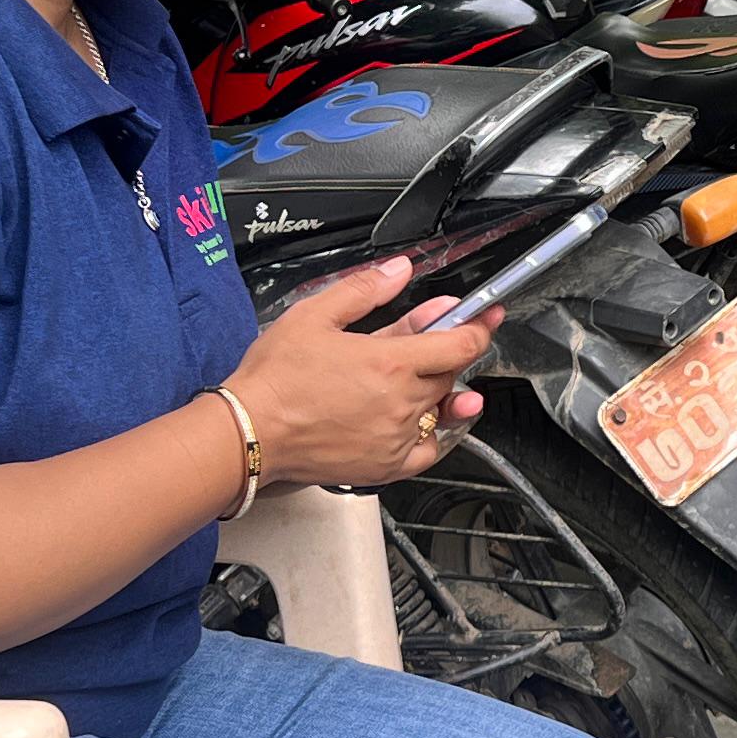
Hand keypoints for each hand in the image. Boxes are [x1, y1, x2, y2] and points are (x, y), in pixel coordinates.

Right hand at [225, 254, 495, 489]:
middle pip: (449, 374)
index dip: (479, 327)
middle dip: (445, 353)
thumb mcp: (314, 316)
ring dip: (440, 391)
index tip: (486, 317)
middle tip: (425, 341)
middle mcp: (402, 404)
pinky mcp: (386, 466)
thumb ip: (364, 291)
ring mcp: (397, 438)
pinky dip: (434, 434)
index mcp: (390, 364)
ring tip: (418, 378)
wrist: (250, 433)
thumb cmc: (275, 380)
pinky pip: (430, 451)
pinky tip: (424, 421)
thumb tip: (398, 271)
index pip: (460, 345)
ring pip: (440, 410)